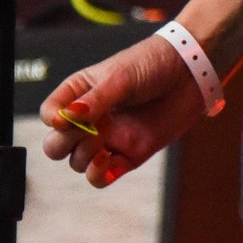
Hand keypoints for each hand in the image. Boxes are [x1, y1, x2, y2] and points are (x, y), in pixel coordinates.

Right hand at [39, 32, 212, 188]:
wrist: (191, 72)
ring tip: (103, 139)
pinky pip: (102, 177)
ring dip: (83, 157)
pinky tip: (106, 160)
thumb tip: (64, 117)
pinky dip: (97, 175)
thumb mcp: (121, 77)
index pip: (51, 113)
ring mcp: (109, 138)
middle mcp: (91, 118)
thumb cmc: (154, 64)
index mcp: (81, 92)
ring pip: (77, 162)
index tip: (64, 118)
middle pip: (57, 144)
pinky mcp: (129, 155)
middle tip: (86, 131)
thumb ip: (95, 99)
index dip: (52, 119)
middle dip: (62, 143)